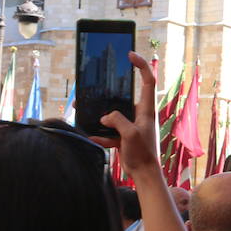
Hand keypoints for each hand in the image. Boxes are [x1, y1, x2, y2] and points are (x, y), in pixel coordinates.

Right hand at [93, 52, 159, 175]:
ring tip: (83, 108)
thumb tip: (105, 116)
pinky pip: (109, 131)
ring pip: (113, 114)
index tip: (130, 55)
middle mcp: (139, 114)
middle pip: (124, 97)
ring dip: (100, 114)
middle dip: (108, 93)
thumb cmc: (143, 153)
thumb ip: (117, 121)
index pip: (147, 81)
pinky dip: (101, 134)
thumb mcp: (130, 134)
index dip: (141, 65)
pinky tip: (91, 137)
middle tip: (93, 87)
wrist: (144, 175)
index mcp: (146, 109)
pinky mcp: (124, 137)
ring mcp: (131, 125)